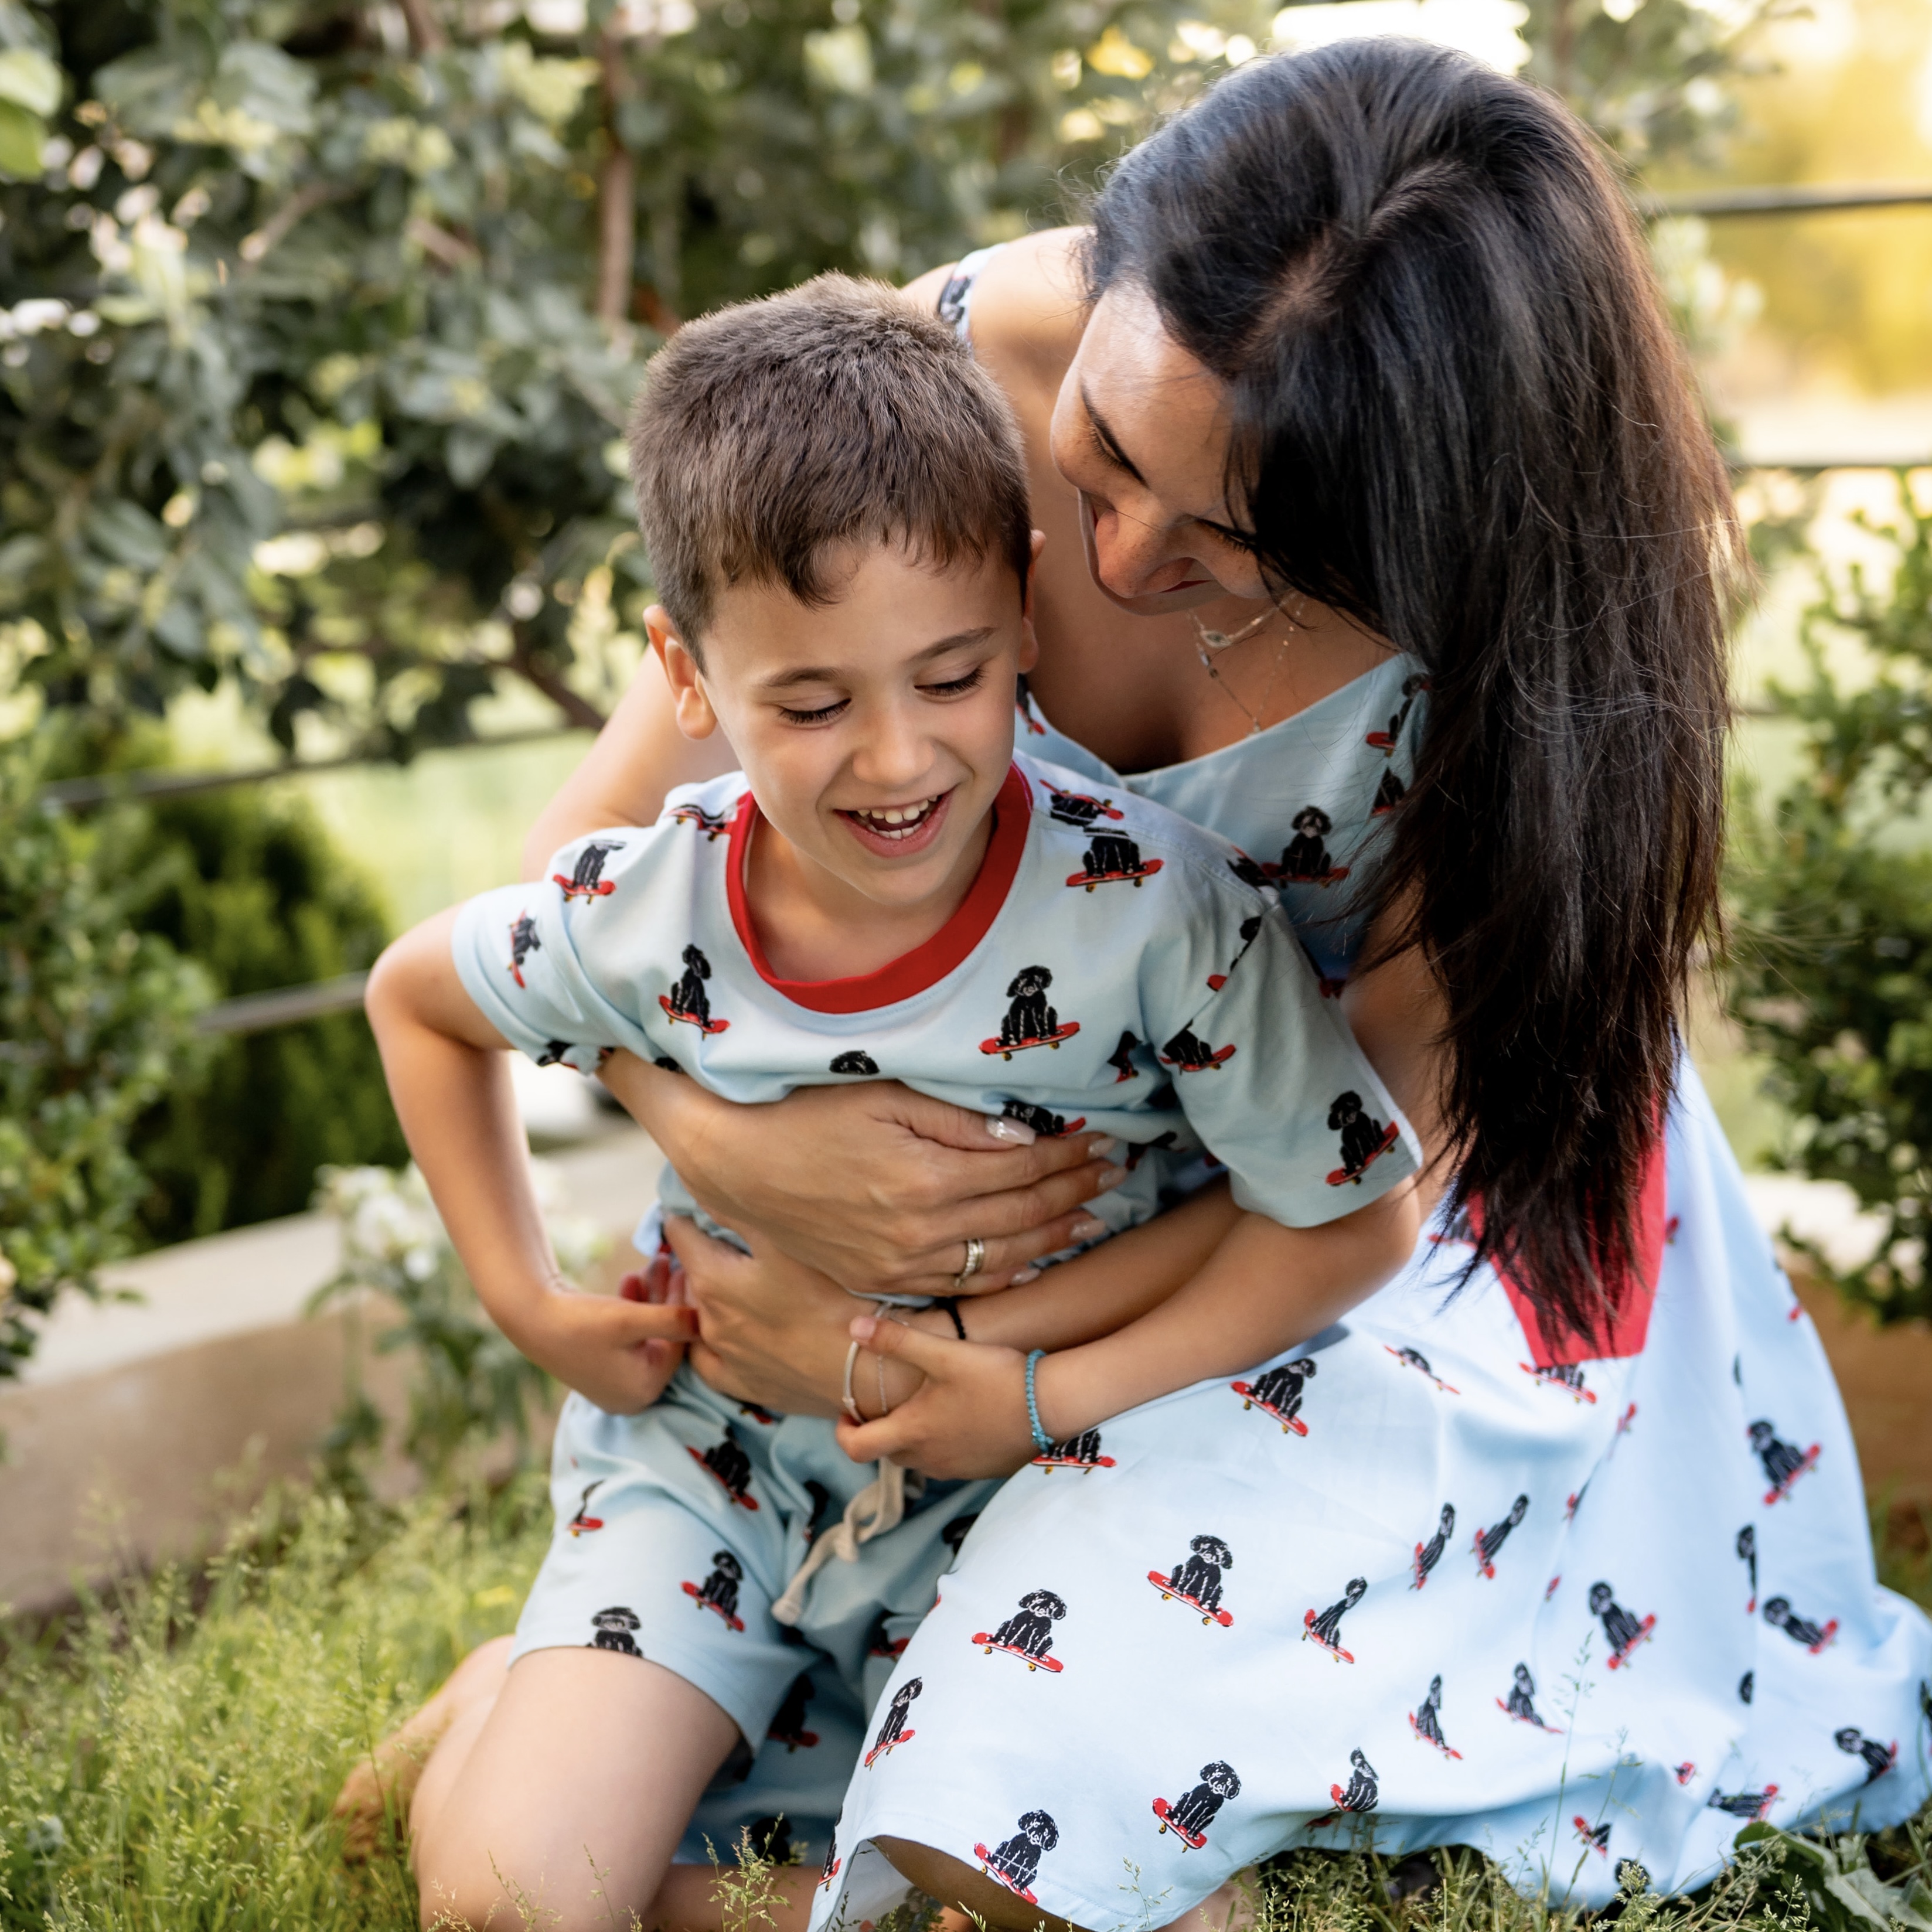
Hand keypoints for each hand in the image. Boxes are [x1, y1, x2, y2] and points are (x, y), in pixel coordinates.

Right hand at [505, 1279, 697, 1414]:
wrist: (528, 1315)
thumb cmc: (581, 1321)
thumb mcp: (632, 1320)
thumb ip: (673, 1321)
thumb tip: (706, 1322)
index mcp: (643, 1391)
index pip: (679, 1346)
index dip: (687, 1308)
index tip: (690, 1274)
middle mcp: (631, 1393)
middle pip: (664, 1339)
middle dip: (667, 1299)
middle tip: (672, 1265)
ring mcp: (615, 1380)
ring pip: (647, 1333)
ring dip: (651, 1298)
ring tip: (653, 1262)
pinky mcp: (601, 1362)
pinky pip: (629, 1335)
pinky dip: (632, 1308)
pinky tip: (630, 1278)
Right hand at [663, 1078, 1124, 1296]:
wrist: (741, 1170)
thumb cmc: (808, 1119)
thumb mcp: (882, 1099)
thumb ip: (956, 1122)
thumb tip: (1022, 1137)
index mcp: (925, 1179)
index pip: (1019, 1170)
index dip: (1066, 1156)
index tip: (1101, 1140)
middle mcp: (920, 1230)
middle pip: (1020, 1215)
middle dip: (1074, 1192)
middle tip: (1115, 1172)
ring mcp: (903, 1263)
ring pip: (999, 1258)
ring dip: (1053, 1237)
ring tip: (1094, 1217)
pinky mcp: (885, 1280)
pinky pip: (960, 1287)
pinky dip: (1005, 1275)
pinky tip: (1034, 1262)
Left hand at [664, 1216, 855, 1417]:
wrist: (866, 1368)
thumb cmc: (833, 1296)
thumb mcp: (790, 1240)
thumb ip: (745, 1213)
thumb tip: (712, 1190)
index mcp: (713, 1278)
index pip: (679, 1234)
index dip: (687, 1215)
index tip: (697, 1206)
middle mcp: (709, 1319)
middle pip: (693, 1274)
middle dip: (705, 1254)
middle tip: (731, 1241)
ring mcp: (724, 1356)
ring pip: (702, 1314)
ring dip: (713, 1295)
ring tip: (742, 1282)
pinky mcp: (743, 1384)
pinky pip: (712, 1360)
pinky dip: (714, 1341)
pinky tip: (730, 1331)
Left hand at [834, 1314, 1037, 1479]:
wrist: (1051, 1406)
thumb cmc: (995, 1379)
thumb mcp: (944, 1354)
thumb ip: (897, 1340)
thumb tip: (854, 1329)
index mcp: (911, 1433)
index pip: (856, 1449)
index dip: (843, 1432)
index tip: (849, 1412)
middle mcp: (929, 1459)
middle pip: (886, 1454)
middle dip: (878, 1432)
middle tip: (884, 1404)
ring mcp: (956, 1469)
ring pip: (918, 1459)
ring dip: (911, 1438)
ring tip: (923, 1405)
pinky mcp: (980, 1470)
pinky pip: (947, 1462)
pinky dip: (941, 1444)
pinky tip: (959, 1416)